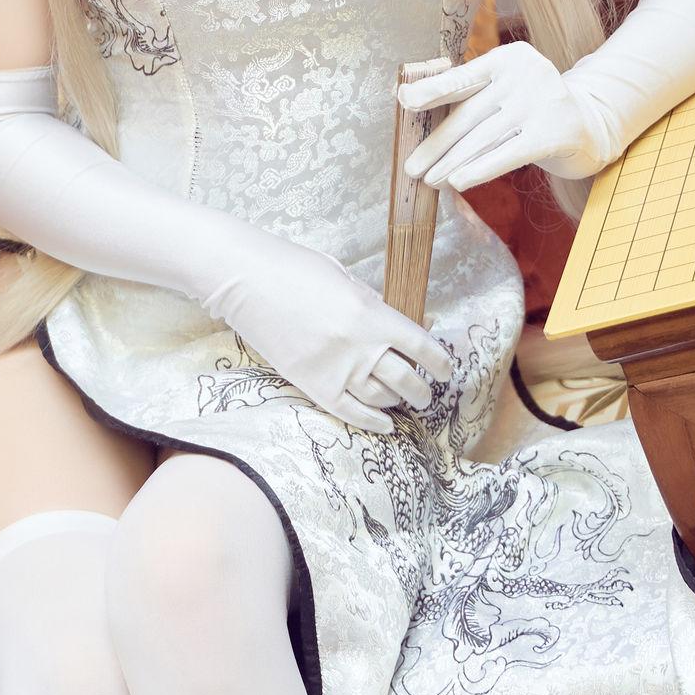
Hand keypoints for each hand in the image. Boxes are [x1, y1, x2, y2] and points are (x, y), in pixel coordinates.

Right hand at [199, 230, 454, 436]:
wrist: (248, 281)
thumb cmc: (295, 270)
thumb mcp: (346, 280)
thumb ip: (373, 307)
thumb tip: (398, 327)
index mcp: (372, 314)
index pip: (422, 347)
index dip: (439, 362)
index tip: (445, 369)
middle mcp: (361, 346)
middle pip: (407, 380)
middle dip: (422, 390)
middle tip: (425, 392)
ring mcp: (336, 369)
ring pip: (382, 399)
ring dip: (398, 402)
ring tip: (402, 401)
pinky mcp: (312, 385)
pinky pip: (352, 413)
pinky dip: (373, 422)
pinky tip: (386, 424)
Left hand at [396, 41, 617, 190]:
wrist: (588, 125)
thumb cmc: (531, 108)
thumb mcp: (505, 90)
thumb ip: (471, 94)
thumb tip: (414, 106)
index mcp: (508, 58)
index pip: (463, 77)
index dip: (432, 90)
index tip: (405, 101)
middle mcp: (525, 74)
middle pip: (469, 114)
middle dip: (437, 144)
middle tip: (412, 167)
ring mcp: (541, 102)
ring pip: (483, 138)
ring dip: (452, 163)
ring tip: (430, 180)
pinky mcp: (553, 132)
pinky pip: (506, 154)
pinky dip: (479, 169)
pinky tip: (458, 182)